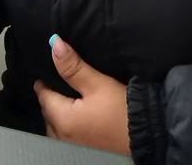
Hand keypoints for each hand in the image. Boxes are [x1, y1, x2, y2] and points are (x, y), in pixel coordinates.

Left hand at [33, 35, 129, 154]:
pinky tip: (80, 112)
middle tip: (60, 79)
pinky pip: (67, 132)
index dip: (45, 80)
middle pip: (48, 111)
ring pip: (56, 123)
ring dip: (59, 110)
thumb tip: (55, 45)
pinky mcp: (84, 147)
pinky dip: (69, 120)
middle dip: (51, 95)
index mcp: (61, 119)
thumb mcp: (98, 83)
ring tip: (71, 95)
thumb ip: (73, 66)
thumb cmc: (122, 109)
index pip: (44, 95)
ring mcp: (73, 144)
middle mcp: (62, 135)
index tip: (48, 69)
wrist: (147, 134)